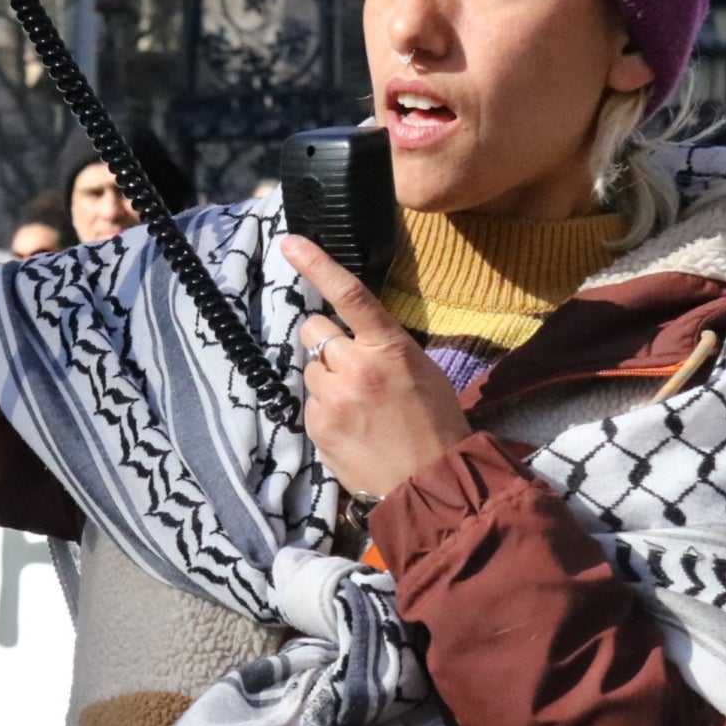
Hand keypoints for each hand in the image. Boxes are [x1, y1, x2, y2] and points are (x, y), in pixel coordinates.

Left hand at [282, 235, 471, 498]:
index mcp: (390, 347)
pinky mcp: (317, 425)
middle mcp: (357, 366)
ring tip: (357, 406)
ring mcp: (332, 397)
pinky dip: (325, 408)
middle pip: (314, 329)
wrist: (431, 483)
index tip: (290, 242)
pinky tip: (350, 427)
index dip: (317, 263)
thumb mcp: (421, 370)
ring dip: (326, 378)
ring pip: (310, 366)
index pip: (348, 294)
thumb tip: (350, 331)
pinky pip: (309, 401)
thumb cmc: (435, 424)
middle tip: (352, 368)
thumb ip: (383, 346)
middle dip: (326, 342)